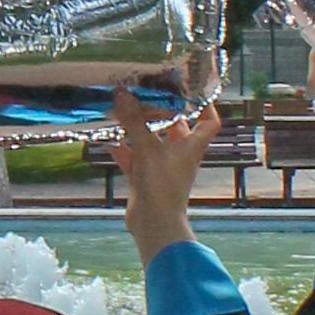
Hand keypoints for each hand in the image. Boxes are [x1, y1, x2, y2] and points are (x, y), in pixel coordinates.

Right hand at [111, 88, 219, 261]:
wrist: (154, 224)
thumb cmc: (161, 185)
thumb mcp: (146, 148)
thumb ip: (133, 121)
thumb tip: (122, 93)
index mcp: (191, 146)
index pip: (209, 121)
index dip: (205, 105)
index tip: (191, 90)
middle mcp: (180, 154)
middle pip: (175, 127)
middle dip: (160, 111)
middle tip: (145, 92)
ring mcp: (161, 166)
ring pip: (151, 140)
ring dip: (137, 127)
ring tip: (122, 109)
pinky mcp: (145, 178)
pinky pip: (133, 157)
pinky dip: (121, 147)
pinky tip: (105, 137)